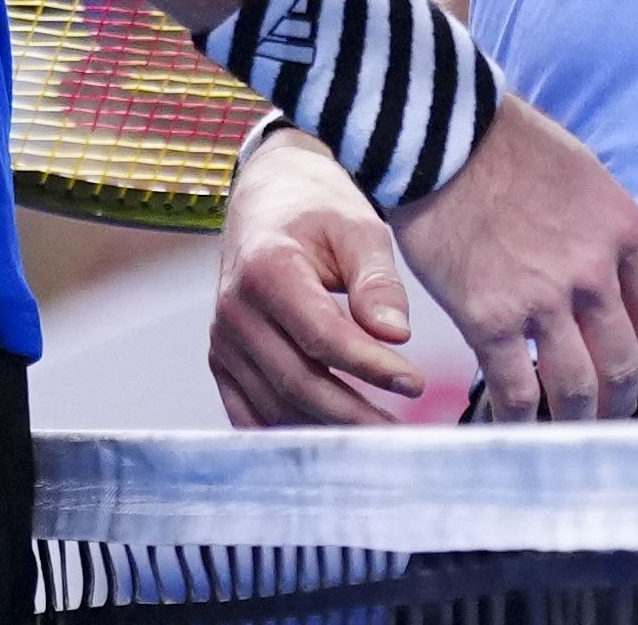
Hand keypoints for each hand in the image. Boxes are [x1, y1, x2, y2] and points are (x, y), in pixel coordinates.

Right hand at [209, 128, 423, 427]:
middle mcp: (234, 311)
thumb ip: (377, 280)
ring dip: (329, 428)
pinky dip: (290, 431)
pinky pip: (251, 413)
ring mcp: (222, 341)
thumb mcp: (358, 228)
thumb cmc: (319, 210)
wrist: (269, 198)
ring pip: (276, 405)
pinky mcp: (222, 361)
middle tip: (403, 430)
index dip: (370, 366)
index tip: (415, 382)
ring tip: (379, 434)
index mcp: (267, 270)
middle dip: (355, 413)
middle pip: (298, 381)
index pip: (322, 337)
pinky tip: (331, 439)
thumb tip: (397, 335)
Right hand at [386, 94, 637, 421]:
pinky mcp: (490, 319)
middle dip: (620, 399)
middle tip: (608, 411)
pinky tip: (516, 423)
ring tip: (569, 428)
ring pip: (579, 388)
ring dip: (579, 419)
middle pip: (624, 363)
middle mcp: (594, 272)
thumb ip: (601, 231)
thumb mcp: (583, 175)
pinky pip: (516, 390)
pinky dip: (521, 418)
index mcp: (624, 230)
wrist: (443, 135)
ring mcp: (543, 300)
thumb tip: (606, 275)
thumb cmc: (506, 145)